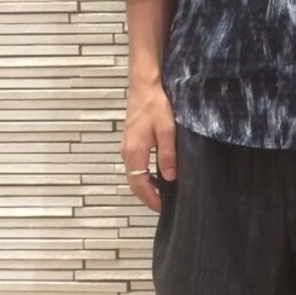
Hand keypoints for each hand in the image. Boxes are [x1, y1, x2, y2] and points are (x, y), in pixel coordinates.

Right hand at [121, 87, 176, 213]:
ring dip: (146, 185)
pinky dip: (144, 175)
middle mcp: (127, 152)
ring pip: (134, 174)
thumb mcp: (167, 131)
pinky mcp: (131, 141)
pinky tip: (157, 175)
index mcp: (134, 153)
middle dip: (147, 196)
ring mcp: (127, 146)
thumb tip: (169, 178)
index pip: (139, 184)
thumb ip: (167, 155)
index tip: (162, 208)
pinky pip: (135, 164)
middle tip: (163, 205)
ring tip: (162, 193)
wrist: (144, 85)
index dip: (150, 199)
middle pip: (134, 182)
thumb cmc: (155, 104)